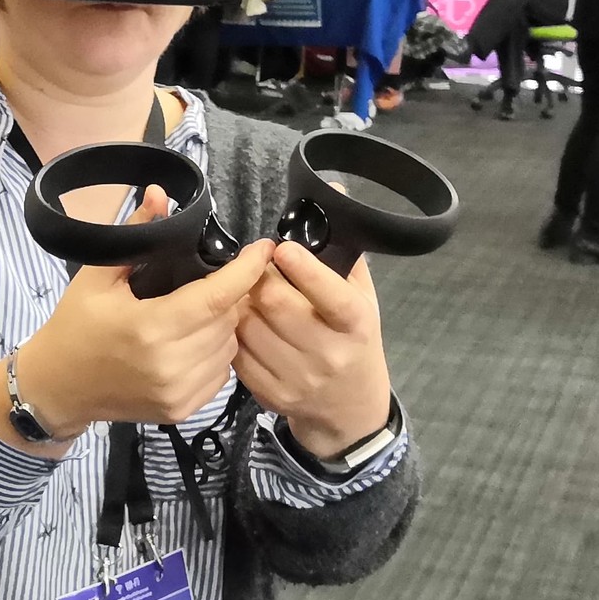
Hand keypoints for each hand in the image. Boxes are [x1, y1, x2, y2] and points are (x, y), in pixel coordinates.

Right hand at [14, 188, 273, 435]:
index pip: (216, 298)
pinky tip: (193, 340)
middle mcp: (169, 365)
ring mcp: (178, 393)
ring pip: (229, 347)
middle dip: (229, 296)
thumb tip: (160, 193)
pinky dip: (217, 352)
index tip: (263, 248)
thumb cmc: (75, 326)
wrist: (58, 389)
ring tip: (200, 311)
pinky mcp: (182, 410)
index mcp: (150, 328)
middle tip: (212, 281)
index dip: (245, 271)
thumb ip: (136, 233)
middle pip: (228, 321)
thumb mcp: (97, 276)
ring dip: (224, 325)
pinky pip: (221, 373)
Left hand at [235, 241, 391, 457]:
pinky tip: (244, 325)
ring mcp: (299, 378)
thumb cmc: (354, 339)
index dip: (302, 268)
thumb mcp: (363, 298)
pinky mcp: (273, 395)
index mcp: (356, 324)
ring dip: (241, 304)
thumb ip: (344, 252)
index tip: (281, 248)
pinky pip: (239, 354)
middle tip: (257, 269)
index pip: (329, 293)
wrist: (350, 408)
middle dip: (259, 278)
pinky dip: (235, 334)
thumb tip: (332, 191)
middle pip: (275, 304)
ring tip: (249, 296)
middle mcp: (329, 354)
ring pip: (249, 327)